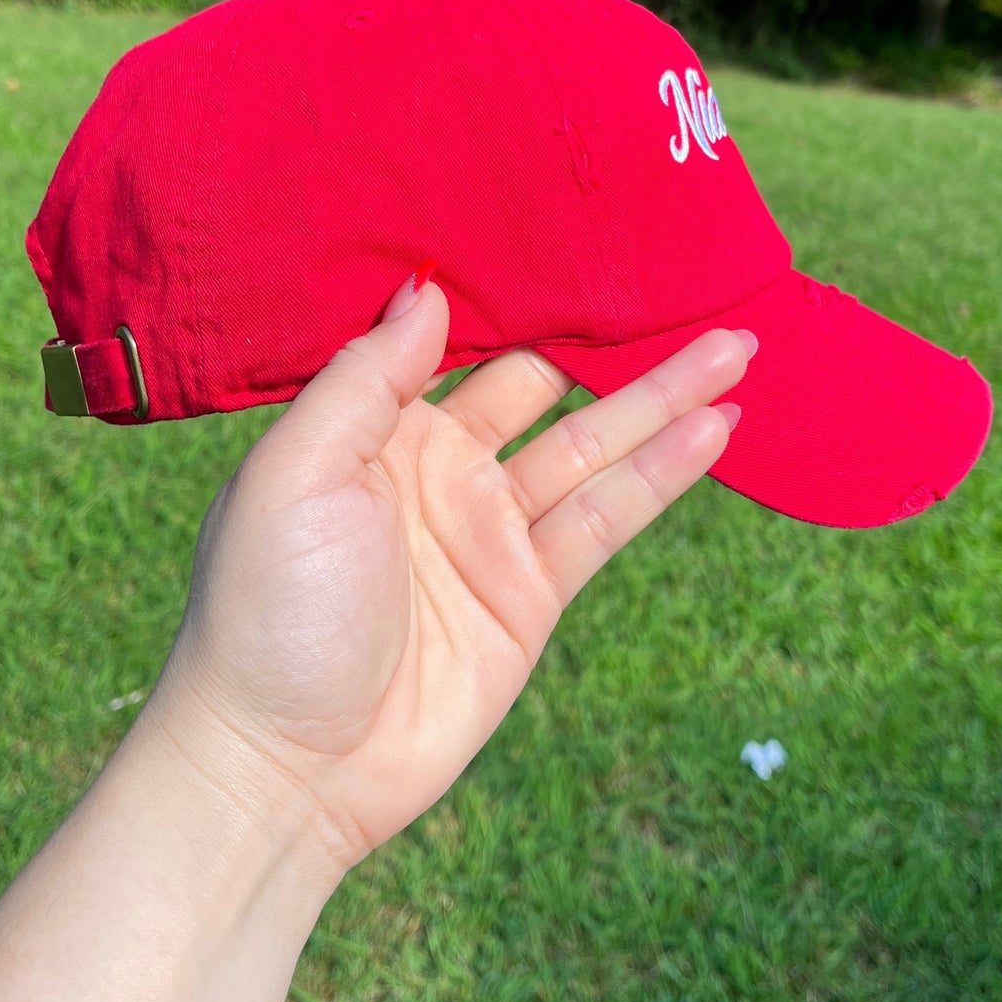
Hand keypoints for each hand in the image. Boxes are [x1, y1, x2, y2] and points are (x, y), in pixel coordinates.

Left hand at [151, 266, 755, 872]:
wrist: (287, 768)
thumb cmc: (266, 611)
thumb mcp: (295, 473)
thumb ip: (366, 381)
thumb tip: (428, 288)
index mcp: (372, 426)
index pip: (456, 339)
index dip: (513, 292)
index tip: (570, 233)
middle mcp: (439, 465)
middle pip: (542, 382)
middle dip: (604, 336)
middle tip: (678, 277)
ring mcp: (490, 529)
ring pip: (593, 444)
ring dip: (662, 397)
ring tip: (735, 344)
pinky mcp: (531, 592)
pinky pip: (607, 518)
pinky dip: (663, 473)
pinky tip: (715, 427)